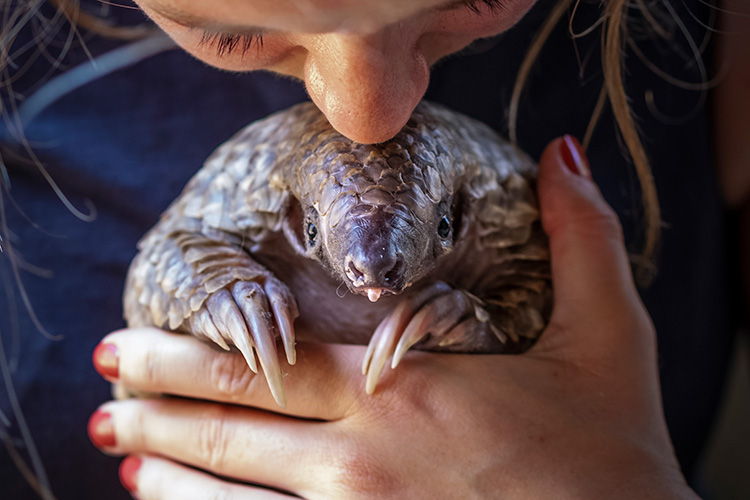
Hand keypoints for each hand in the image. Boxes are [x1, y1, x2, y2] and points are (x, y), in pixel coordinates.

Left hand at [89, 136, 699, 498]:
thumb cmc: (618, 457)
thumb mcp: (612, 338)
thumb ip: (584, 239)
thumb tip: (562, 154)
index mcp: (406, 392)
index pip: (266, 361)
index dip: (184, 352)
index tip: (129, 342)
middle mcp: (363, 462)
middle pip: (229, 425)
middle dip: (154, 403)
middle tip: (105, 387)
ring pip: (225, 497)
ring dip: (162, 471)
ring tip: (119, 450)